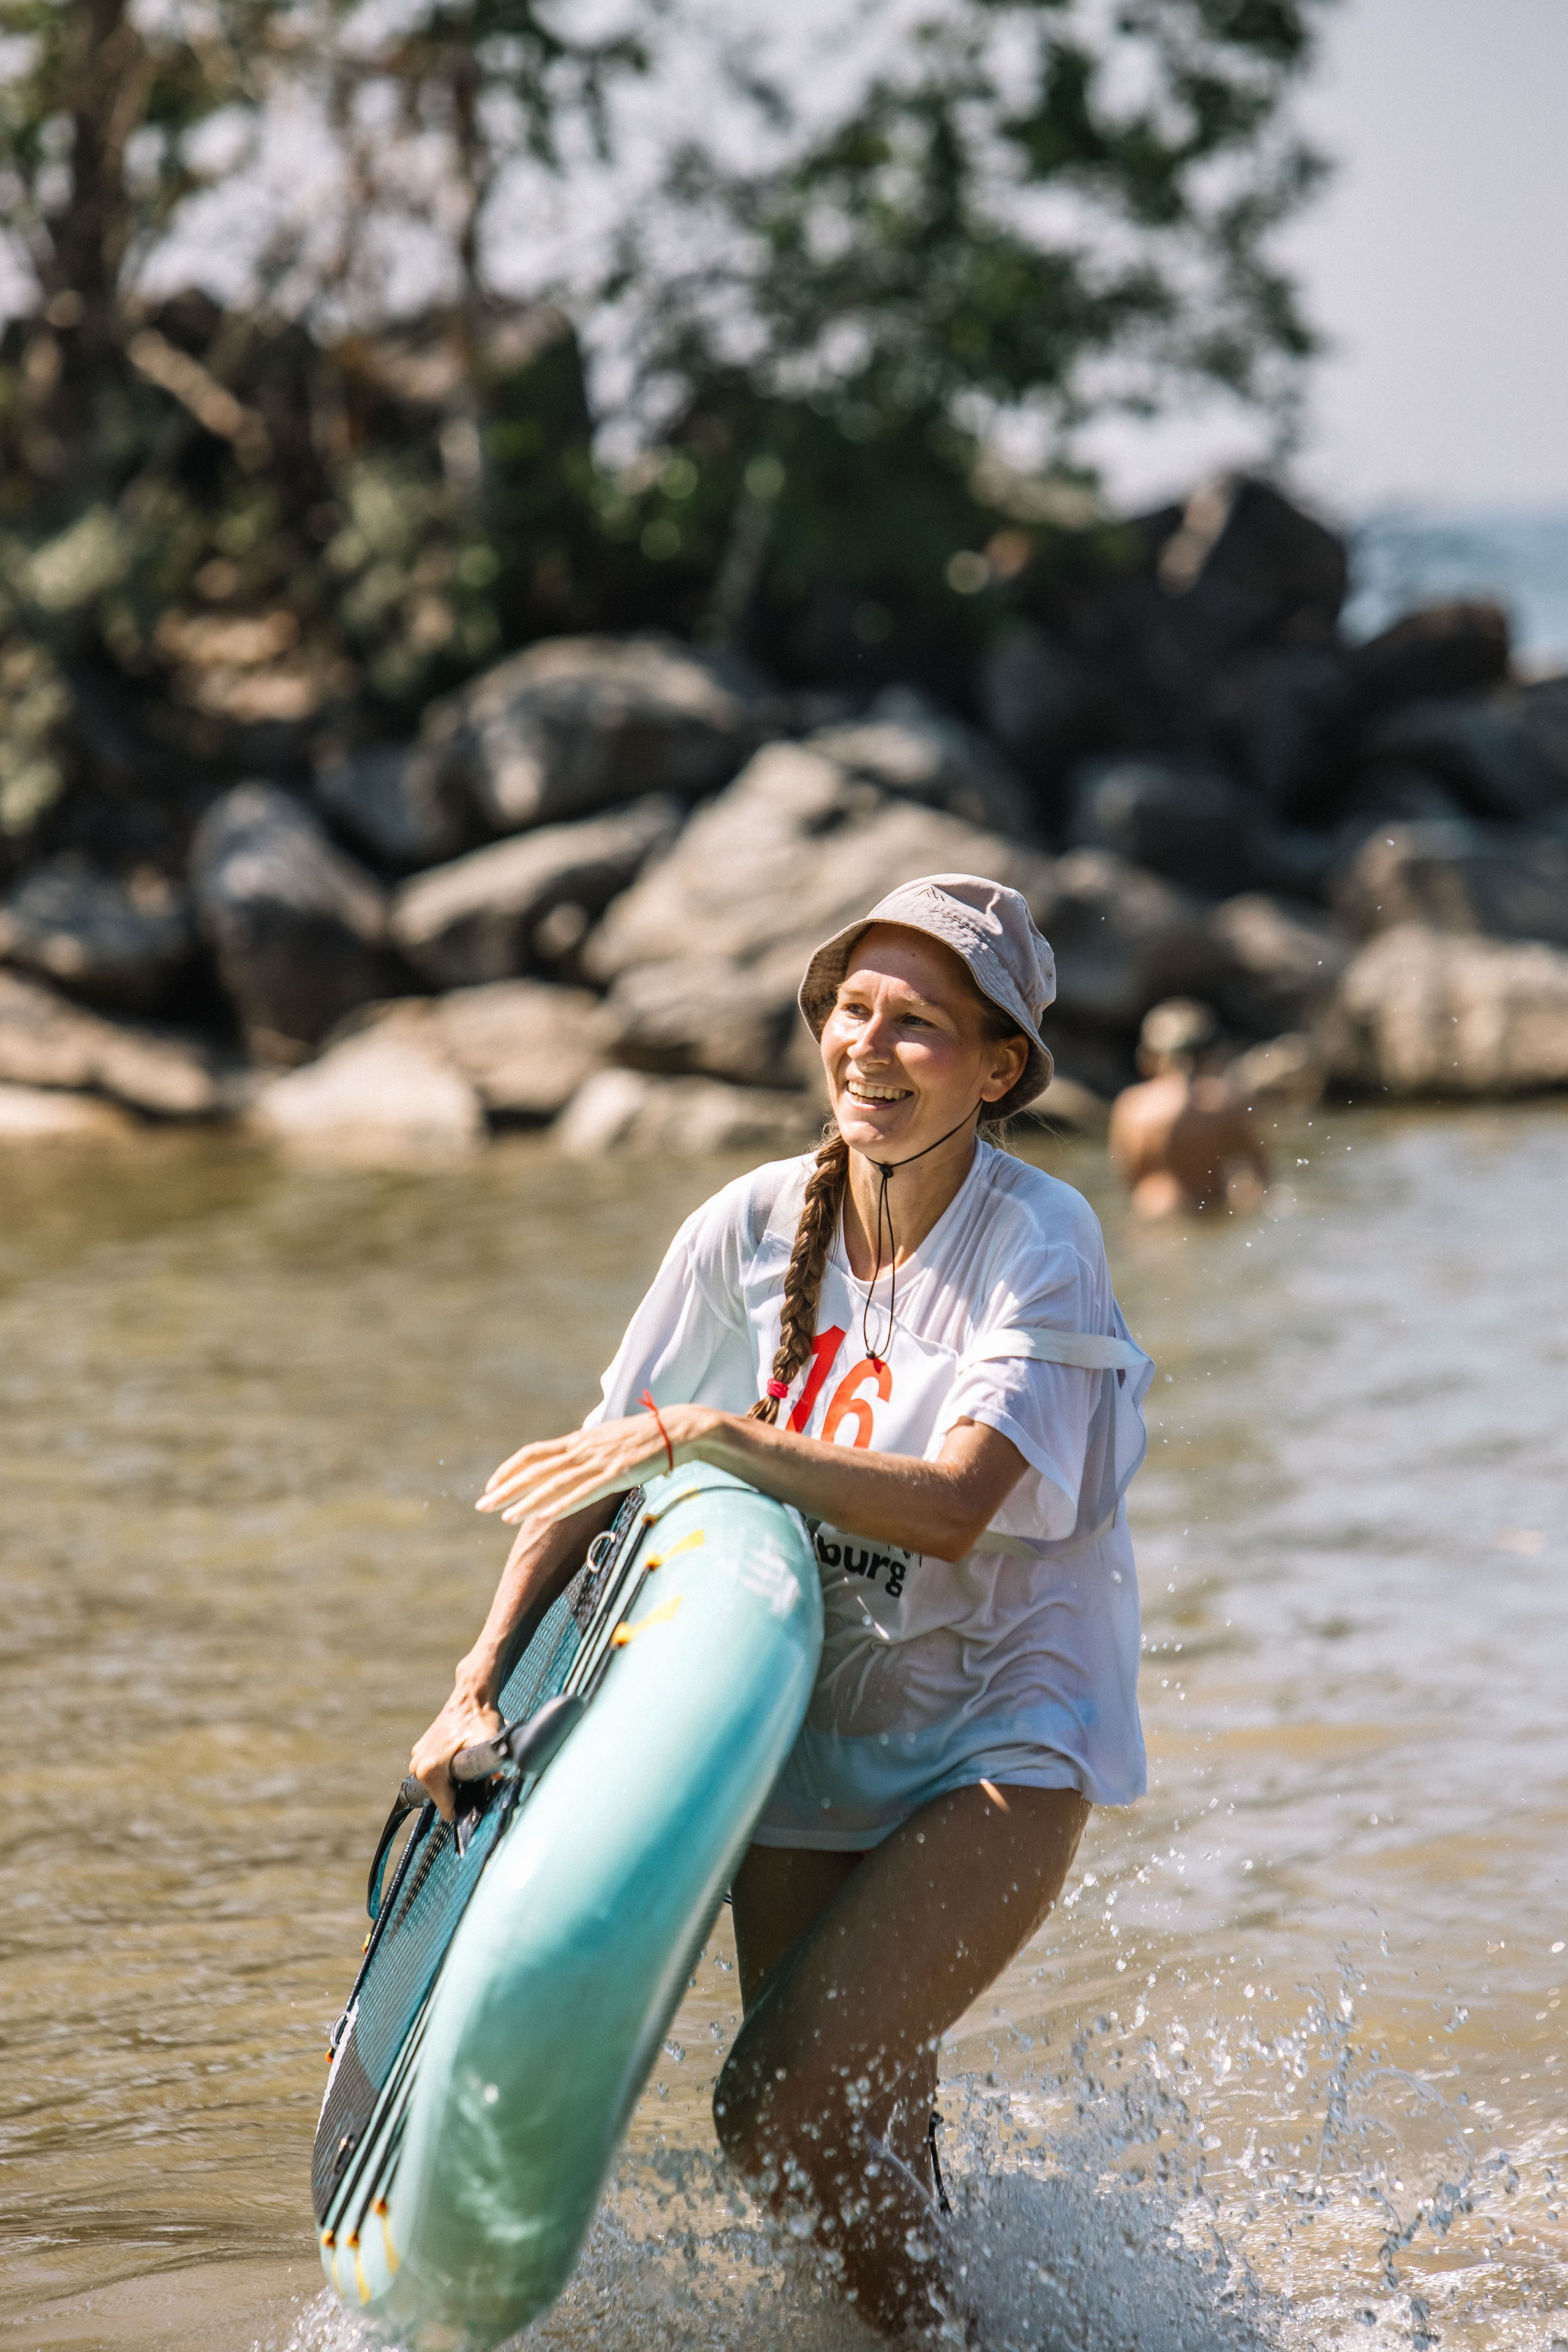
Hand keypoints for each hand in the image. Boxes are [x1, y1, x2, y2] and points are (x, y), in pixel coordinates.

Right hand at [410, 1684, 502, 1823]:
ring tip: (469, 1769)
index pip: (446, 1808)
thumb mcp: (489, 1743)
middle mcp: (418, 1766)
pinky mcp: (420, 1750)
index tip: (478, 1801)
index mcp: (430, 1770)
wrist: (471, 1696)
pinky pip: (433, 1772)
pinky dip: (446, 1772)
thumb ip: (493, 1764)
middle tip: (476, 1781)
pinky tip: (460, 1761)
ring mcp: (417, 1757)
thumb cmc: (480, 1719)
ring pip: (437, 1785)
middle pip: (441, 1797)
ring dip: (452, 1783)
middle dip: (459, 1795)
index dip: (464, 1809)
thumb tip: (498, 1777)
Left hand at [476, 1406, 714, 1526]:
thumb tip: (573, 1464)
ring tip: (504, 1517)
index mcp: (580, 1440)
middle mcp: (584, 1449)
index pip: (534, 1453)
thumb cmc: (647, 1438)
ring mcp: (600, 1461)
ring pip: (554, 1483)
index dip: (509, 1469)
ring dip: (527, 1501)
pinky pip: (585, 1492)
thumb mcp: (609, 1441)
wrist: (679, 1429)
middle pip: (536, 1469)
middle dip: (506, 1489)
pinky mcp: (617, 1474)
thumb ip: (589, 1452)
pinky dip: (563, 1504)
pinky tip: (546, 1516)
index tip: (491, 1484)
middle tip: (482, 1505)